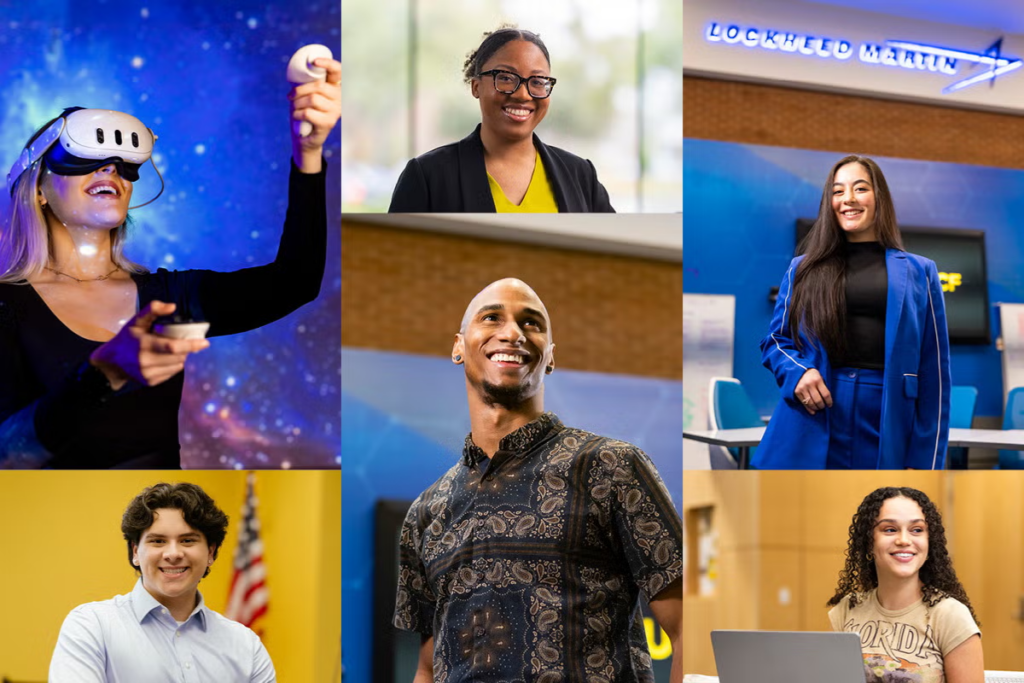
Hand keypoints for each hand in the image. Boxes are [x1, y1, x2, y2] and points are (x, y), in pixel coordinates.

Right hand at [89, 301, 209, 390]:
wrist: (110, 362)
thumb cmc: (126, 339)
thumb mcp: (136, 322)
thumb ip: (153, 310)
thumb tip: (172, 306)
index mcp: (143, 344)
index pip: (173, 346)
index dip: (191, 345)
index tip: (205, 342)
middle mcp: (146, 361)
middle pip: (178, 356)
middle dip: (187, 350)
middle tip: (184, 343)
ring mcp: (148, 374)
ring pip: (177, 366)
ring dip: (180, 357)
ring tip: (170, 350)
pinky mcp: (150, 382)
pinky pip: (171, 373)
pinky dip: (173, 365)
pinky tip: (163, 359)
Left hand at [290, 57, 340, 170]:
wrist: (305, 137)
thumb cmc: (305, 112)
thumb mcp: (306, 94)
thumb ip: (308, 83)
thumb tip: (298, 72)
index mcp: (336, 87)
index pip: (338, 71)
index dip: (328, 64)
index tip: (314, 61)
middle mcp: (340, 98)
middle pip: (318, 86)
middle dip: (299, 90)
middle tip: (290, 96)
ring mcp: (336, 111)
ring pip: (312, 99)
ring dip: (297, 103)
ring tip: (294, 108)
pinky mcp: (328, 123)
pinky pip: (308, 112)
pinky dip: (297, 114)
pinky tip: (297, 117)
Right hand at [794, 368, 831, 414]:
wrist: (798, 369)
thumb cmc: (812, 375)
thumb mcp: (820, 378)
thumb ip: (822, 388)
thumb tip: (826, 401)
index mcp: (817, 380)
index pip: (826, 394)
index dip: (829, 402)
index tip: (830, 405)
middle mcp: (809, 384)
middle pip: (818, 400)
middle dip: (822, 406)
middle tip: (823, 407)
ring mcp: (802, 388)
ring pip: (811, 403)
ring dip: (816, 408)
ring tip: (818, 408)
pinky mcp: (797, 392)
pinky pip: (804, 403)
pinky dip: (809, 409)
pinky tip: (813, 411)